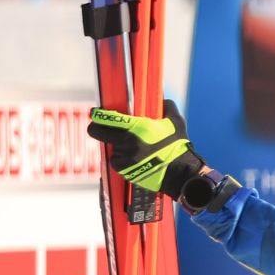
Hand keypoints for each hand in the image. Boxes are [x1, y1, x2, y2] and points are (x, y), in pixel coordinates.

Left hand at [86, 100, 226, 206]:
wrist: (180, 174)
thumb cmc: (178, 147)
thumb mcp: (176, 122)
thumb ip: (166, 106)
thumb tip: (161, 99)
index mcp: (137, 127)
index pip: (106, 118)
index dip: (97, 114)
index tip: (95, 113)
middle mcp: (127, 142)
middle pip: (96, 132)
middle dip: (96, 128)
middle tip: (101, 128)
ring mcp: (124, 157)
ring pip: (108, 147)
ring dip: (114, 145)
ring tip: (129, 147)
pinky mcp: (124, 170)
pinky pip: (116, 161)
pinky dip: (121, 159)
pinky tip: (133, 158)